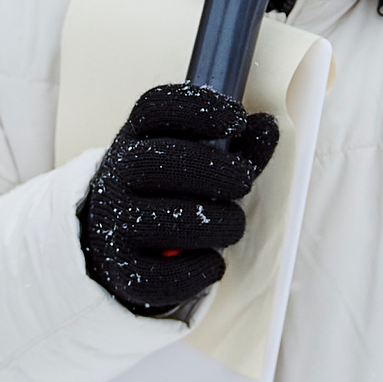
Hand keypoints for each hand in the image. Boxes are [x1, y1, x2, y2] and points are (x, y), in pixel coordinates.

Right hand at [78, 83, 278, 316]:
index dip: (201, 108)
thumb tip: (268, 127)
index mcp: (134, 137)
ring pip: (171, 221)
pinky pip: (166, 274)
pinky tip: (212, 262)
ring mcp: (114, 222)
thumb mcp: (192, 160)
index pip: (157, 107)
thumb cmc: (167, 193)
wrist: (115, 243)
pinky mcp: (122, 269)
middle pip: (165, 160)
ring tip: (232, 225)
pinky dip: (201, 269)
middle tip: (243, 182)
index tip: (237, 119)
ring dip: (219, 224)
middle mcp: (116, 174)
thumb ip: (235, 147)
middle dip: (218, 171)